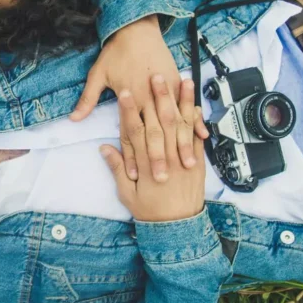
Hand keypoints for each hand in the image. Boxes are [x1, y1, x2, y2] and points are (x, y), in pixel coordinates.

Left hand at [72, 14, 207, 180]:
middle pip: (155, 133)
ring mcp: (167, 91)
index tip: (135, 175)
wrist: (137, 28)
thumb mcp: (98, 75)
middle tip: (163, 179)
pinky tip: (202, 138)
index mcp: (130, 97)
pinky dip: (196, 123)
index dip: (132, 155)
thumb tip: (74, 119)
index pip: (132, 132)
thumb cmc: (116, 52)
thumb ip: (88, 99)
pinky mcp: (178, 84)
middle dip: (159, 158)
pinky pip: (189, 108)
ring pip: (176, 124)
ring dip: (181, 146)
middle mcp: (149, 97)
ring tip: (187, 165)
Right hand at [102, 77, 206, 222]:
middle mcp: (165, 157)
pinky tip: (196, 103)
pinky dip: (197, 118)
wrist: (178, 227)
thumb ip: (117, 169)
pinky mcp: (197, 161)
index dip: (130, 111)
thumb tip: (105, 149)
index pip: (135, 132)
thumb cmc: (150, 211)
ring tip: (183, 81)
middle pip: (161, 121)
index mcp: (145, 164)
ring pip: (183, 124)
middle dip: (159, 97)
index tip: (126, 94)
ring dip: (182, 101)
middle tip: (155, 75)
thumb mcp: (126, 194)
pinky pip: (197, 136)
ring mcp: (183, 158)